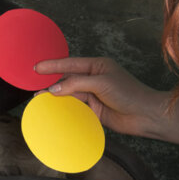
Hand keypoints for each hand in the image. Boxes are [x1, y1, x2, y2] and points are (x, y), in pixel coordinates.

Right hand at [34, 56, 168, 137]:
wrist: (144, 115)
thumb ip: (76, 84)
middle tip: (34, 86)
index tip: (37, 67)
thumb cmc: (129, 94)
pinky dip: (64, 107)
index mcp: (97, 66)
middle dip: (51, 82)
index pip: (70, 63)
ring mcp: (93, 94)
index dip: (52, 65)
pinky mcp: (94, 109)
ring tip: (39, 98)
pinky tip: (53, 109)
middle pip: (68, 79)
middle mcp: (94, 78)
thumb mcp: (101, 83)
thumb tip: (54, 88)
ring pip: (70, 93)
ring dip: (56, 96)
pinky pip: (75, 106)